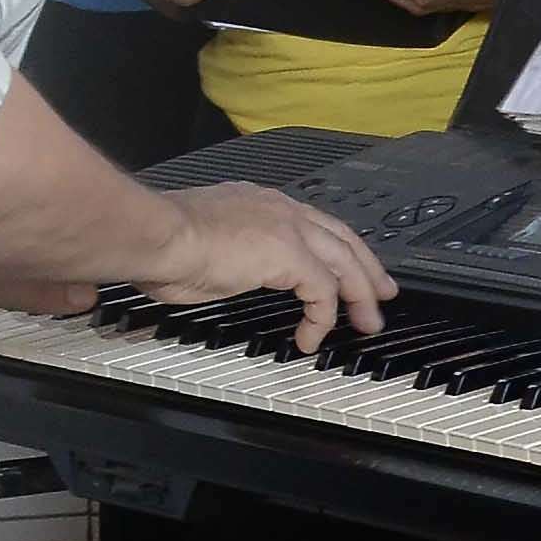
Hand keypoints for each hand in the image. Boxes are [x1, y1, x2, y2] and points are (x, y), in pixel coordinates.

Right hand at [131, 180, 395, 351]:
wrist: (156, 236)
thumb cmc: (162, 244)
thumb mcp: (205, 247)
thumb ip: (230, 256)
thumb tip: (228, 273)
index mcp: (261, 203)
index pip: (314, 224)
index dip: (337, 247)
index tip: (349, 267)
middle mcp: (280, 209)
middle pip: (342, 239)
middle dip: (367, 269)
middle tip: (384, 294)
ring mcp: (288, 228)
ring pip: (344, 263)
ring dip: (359, 296)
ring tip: (367, 324)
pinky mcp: (289, 254)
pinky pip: (323, 291)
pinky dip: (322, 318)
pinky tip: (312, 337)